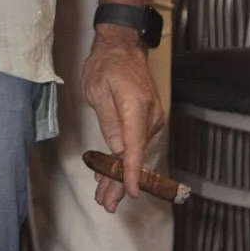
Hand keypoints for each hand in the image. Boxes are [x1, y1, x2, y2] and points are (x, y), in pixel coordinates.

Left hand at [81, 25, 164, 211]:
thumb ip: (109, 123)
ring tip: (105, 197)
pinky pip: (136, 144)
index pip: (135, 146)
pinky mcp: (148, 119)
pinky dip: (124, 159)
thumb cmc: (106, 65)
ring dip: (120, 173)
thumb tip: (118, 150)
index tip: (129, 192)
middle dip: (120, 182)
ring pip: (135, 152)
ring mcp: (152, 118)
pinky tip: (110, 174)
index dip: (132, 172)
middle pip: (135, 155)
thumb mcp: (97, 92)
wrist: (123, 47)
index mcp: (136, 107)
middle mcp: (150, 116)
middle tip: (107, 204)